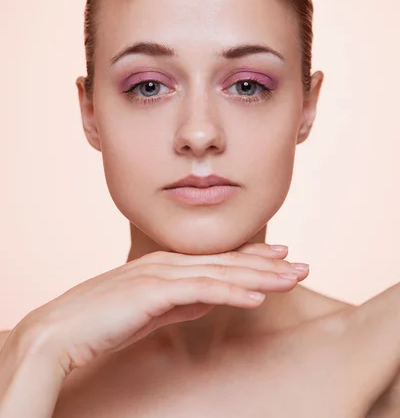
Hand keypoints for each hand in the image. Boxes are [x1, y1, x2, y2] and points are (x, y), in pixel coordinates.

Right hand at [20, 243, 307, 376]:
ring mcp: (160, 274)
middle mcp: (168, 263)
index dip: (253, 258)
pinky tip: (258, 299)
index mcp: (167, 265)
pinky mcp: (152, 292)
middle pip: (227, 262)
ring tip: (293, 279)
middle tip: (303, 265)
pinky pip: (201, 291)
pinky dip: (232, 293)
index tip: (282, 258)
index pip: (219, 260)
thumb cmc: (102, 321)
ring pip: (221, 273)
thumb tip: (208, 298)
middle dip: (268, 265)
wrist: (60, 331)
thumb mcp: (151, 309)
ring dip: (260, 277)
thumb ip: (180, 300)